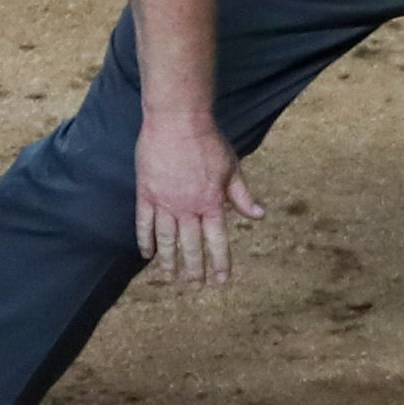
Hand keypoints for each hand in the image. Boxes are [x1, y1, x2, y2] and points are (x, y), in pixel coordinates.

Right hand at [134, 111, 264, 285]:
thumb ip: (242, 196)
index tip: (220, 280)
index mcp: (212, 203)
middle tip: (195, 285)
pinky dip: (145, 241)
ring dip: (169, 262)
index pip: (217, 241)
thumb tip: (259, 216)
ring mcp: (165, 202)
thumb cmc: (208, 141)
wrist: (177, 119)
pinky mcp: (146, 193)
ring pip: (166, 240)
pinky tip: (147, 255)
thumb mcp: (232, 168)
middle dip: (194, 269)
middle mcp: (188, 208)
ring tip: (171, 278)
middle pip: (191, 246)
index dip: (219, 263)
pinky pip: (144, 223)